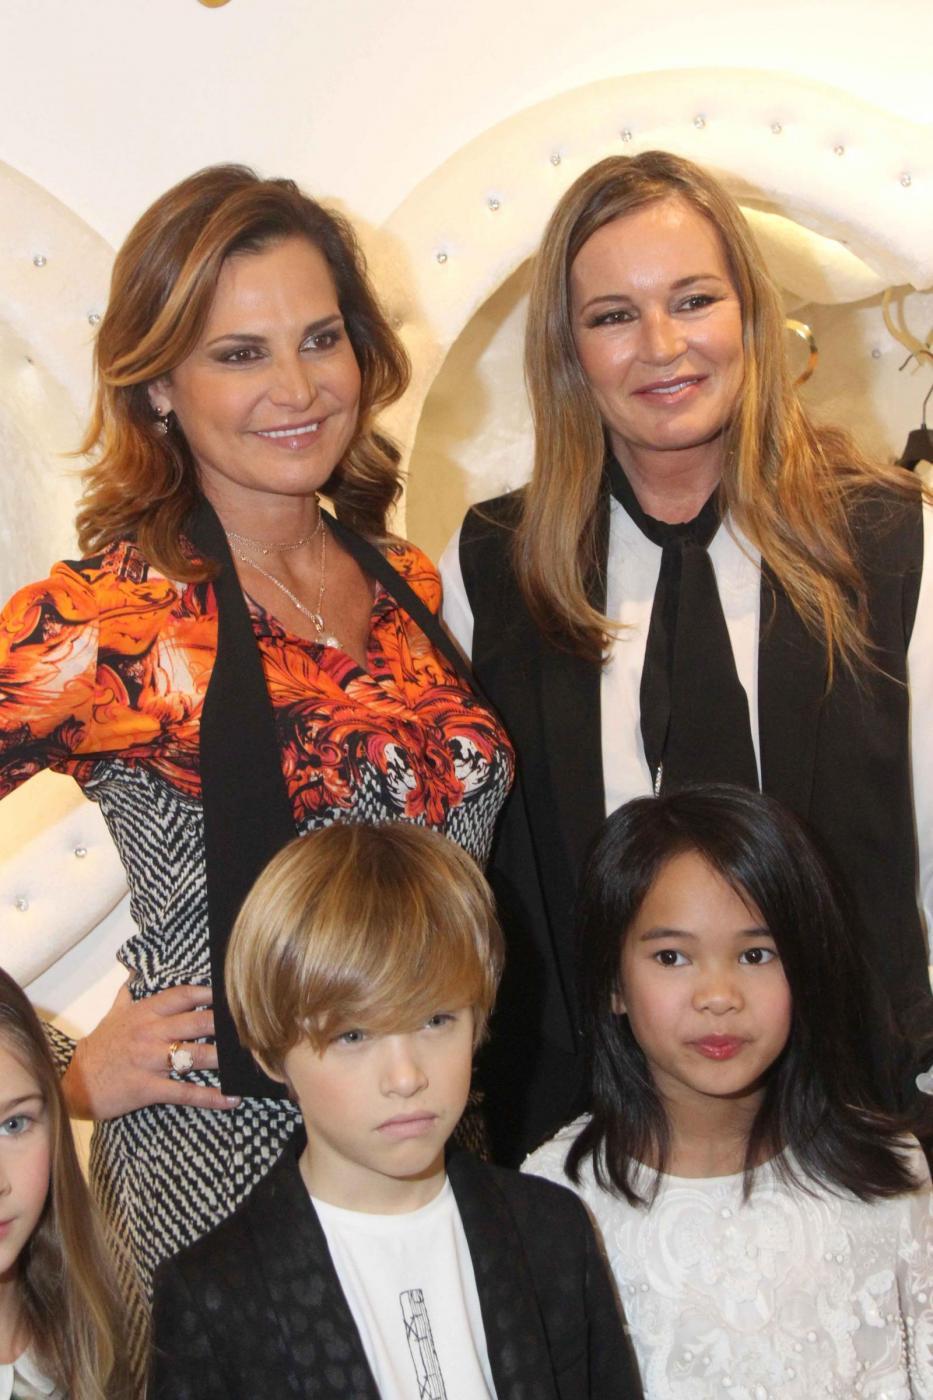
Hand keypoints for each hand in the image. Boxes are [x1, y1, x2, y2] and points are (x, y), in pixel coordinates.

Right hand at [61, 983, 240, 1119]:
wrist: (74, 1083)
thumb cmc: (99, 1048)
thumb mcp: (112, 1015)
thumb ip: (127, 995)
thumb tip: (133, 975)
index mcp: (144, 1013)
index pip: (182, 995)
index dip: (209, 992)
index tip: (233, 990)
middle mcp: (150, 1033)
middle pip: (197, 1022)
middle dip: (226, 1023)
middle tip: (254, 1022)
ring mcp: (150, 1061)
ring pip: (196, 1055)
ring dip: (224, 1058)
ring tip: (250, 1059)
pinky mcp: (148, 1088)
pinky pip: (185, 1092)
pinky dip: (211, 1097)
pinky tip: (232, 1098)